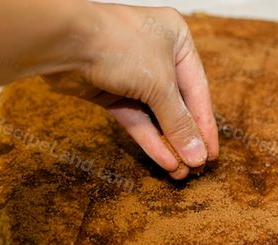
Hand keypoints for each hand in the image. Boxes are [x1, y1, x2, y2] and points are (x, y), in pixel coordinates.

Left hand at [45, 4, 218, 178]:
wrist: (65, 43)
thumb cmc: (120, 47)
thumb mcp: (160, 85)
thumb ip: (179, 122)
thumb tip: (197, 155)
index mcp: (177, 40)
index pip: (198, 89)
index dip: (205, 124)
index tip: (211, 153)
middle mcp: (157, 55)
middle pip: (177, 104)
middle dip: (185, 137)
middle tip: (197, 167)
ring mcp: (132, 74)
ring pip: (156, 115)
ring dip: (168, 143)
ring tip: (181, 172)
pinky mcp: (112, 91)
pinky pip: (136, 119)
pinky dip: (148, 139)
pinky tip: (164, 161)